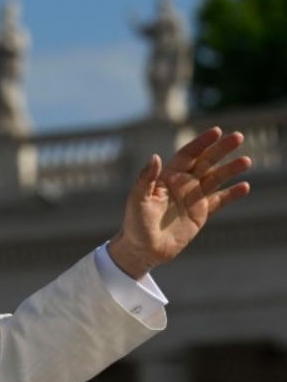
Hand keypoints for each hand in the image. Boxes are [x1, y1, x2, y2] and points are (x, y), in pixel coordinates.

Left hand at [108, 127, 251, 279]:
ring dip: (230, 169)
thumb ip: (146, 179)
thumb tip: (156, 157)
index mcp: (167, 177)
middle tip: (238, 137)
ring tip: (246, 161)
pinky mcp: (200, 214)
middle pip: (205, 162)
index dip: (201, 143)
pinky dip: (232, 194)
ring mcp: (193, 198)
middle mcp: (182, 184)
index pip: (188, 155)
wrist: (143, 249)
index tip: (217, 131)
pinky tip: (245, 187)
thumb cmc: (135, 224)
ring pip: (215, 179)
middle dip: (221, 149)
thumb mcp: (137, 201)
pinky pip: (219, 201)